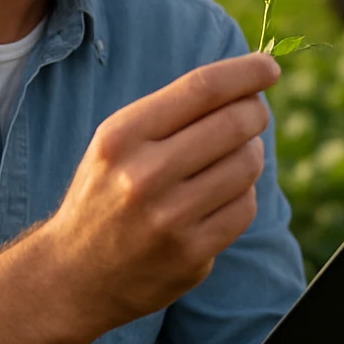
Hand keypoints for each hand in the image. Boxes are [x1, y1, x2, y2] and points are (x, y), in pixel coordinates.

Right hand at [43, 53, 280, 334]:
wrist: (74, 276)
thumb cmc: (106, 195)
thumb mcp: (117, 144)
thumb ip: (172, 113)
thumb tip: (247, 87)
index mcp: (122, 137)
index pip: (201, 88)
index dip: (246, 72)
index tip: (269, 66)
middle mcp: (144, 176)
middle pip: (234, 124)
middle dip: (255, 113)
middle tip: (255, 115)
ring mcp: (169, 219)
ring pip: (247, 165)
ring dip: (251, 154)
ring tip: (231, 158)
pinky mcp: (191, 255)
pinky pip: (245, 208)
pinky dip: (243, 195)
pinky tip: (221, 196)